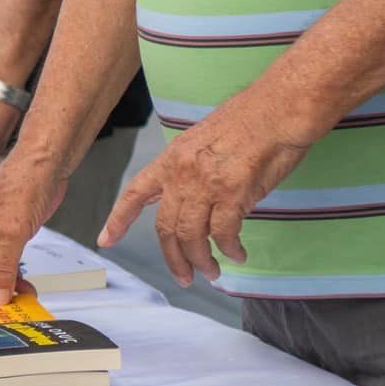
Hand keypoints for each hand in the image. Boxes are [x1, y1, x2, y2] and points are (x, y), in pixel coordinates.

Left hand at [98, 91, 311, 285]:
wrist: (277, 109)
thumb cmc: (249, 120)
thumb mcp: (203, 140)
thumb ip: (190, 170)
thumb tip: (190, 199)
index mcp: (172, 158)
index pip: (136, 192)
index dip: (119, 219)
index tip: (106, 239)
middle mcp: (182, 172)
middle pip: (166, 227)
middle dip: (173, 258)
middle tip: (184, 276)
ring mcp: (206, 183)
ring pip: (192, 236)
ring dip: (202, 261)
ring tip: (213, 272)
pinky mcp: (234, 193)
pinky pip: (224, 234)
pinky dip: (230, 249)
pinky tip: (238, 254)